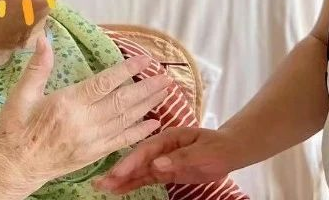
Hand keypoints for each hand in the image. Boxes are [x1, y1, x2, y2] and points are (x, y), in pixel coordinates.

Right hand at [0, 36, 173, 193]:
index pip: (104, 83)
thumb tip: (44, 40)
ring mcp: (92, 141)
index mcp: (67, 104)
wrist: (14, 169)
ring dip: (148, 105)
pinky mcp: (94, 155)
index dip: (126, 70)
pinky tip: (154, 122)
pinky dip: (140, 131)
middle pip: (123, 101)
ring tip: (166, 92)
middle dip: (147, 87)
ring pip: (127, 120)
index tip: (145, 59)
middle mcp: (84, 123)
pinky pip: (122, 142)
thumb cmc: (14, 130)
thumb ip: (37, 68)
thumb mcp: (20, 96)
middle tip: (166, 76)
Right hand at [93, 127, 242, 193]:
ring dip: (120, 179)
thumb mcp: (203, 152)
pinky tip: (118, 189)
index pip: (146, 150)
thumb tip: (157, 164)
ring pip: (138, 170)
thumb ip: (181, 158)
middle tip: (100, 182)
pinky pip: (145, 178)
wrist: (228, 151)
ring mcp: (161, 160)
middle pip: (137, 160)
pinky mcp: (164, 172)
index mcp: (168, 138)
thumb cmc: (217, 147)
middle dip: (119, 171)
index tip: (118, 173)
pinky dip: (131, 184)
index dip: (131, 161)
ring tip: (101, 187)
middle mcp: (160, 148)